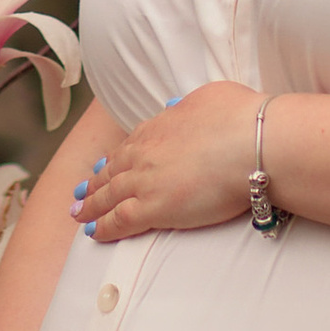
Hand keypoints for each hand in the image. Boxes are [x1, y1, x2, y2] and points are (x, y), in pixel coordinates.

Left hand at [70, 83, 261, 242]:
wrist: (251, 142)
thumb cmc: (241, 118)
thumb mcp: (210, 97)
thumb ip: (189, 105)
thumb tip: (177, 105)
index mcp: (160, 125)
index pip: (131, 144)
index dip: (116, 157)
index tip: (105, 163)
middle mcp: (146, 151)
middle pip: (113, 169)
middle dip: (95, 182)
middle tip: (81, 192)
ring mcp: (146, 179)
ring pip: (109, 195)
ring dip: (91, 205)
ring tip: (79, 213)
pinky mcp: (153, 207)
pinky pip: (120, 220)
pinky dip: (104, 227)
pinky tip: (94, 233)